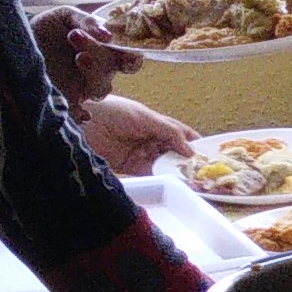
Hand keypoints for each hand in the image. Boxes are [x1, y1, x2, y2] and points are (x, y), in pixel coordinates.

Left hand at [31, 3, 127, 105]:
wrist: (18, 42)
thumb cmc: (48, 28)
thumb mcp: (66, 15)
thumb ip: (87, 21)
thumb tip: (108, 35)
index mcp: (104, 51)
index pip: (128, 58)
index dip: (132, 58)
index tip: (126, 53)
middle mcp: (98, 71)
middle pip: (112, 71)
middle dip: (100, 55)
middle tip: (76, 37)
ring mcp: (83, 87)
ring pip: (101, 90)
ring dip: (93, 73)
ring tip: (78, 57)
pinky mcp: (67, 101)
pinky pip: (80, 113)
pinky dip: (82, 114)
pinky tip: (82, 112)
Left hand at [79, 91, 194, 170]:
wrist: (80, 120)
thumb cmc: (113, 110)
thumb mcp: (144, 116)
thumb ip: (168, 132)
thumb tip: (191, 150)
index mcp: (156, 122)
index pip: (182, 134)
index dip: (195, 143)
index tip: (211, 155)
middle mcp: (151, 138)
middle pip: (175, 152)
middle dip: (188, 161)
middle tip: (204, 172)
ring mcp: (141, 153)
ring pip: (165, 164)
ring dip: (176, 171)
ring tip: (191, 179)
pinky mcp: (130, 167)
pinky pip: (150, 174)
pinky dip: (162, 178)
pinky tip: (172, 181)